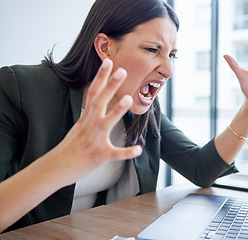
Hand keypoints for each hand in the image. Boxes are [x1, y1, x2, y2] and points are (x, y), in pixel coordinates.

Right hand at [46, 58, 141, 185]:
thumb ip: (90, 115)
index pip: (93, 92)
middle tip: (122, 71)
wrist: (55, 168)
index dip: (101, 77)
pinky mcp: (98, 156)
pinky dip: (126, 152)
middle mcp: (89, 126)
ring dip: (117, 110)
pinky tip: (138, 149)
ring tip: (128, 98)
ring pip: (106, 123)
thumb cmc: (70, 147)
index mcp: (86, 118)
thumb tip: (97, 104)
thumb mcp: (79, 127)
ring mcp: (93, 140)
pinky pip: (114, 154)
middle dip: (111, 85)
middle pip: (99, 101)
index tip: (109, 61)